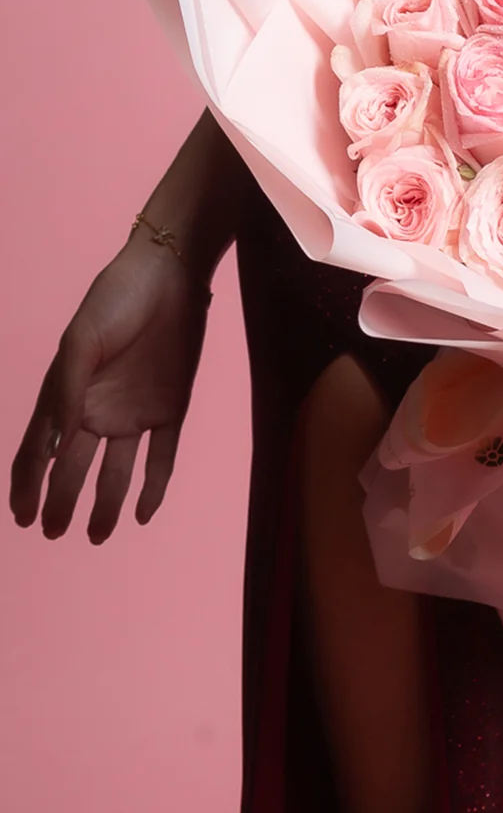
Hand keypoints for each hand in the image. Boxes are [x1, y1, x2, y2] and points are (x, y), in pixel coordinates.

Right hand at [8, 233, 212, 543]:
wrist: (171, 275)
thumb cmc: (116, 301)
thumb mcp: (82, 344)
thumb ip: (66, 394)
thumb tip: (54, 450)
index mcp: (65, 395)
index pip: (39, 451)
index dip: (26, 485)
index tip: (21, 519)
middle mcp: (96, 410)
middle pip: (74, 470)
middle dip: (61, 503)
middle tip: (55, 531)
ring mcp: (134, 411)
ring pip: (115, 472)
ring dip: (106, 505)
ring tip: (96, 536)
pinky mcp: (171, 408)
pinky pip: (162, 457)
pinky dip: (154, 487)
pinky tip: (142, 513)